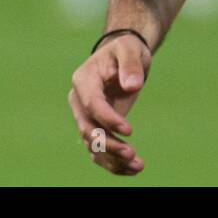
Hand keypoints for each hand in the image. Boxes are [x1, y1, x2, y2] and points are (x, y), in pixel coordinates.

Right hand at [68, 32, 150, 174]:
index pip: (92, 104)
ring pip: (92, 145)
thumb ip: (130, 65)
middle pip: (88, 129)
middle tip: (132, 154)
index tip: (130, 130)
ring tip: (138, 165)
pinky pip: (99, 150)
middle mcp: (79, 100)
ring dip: (112, 158)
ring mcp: (85, 116)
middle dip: (109, 144)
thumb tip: (132, 86)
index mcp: (83, 80)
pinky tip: (133, 168)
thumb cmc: (125, 49)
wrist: (123, 56)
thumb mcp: (130, 49)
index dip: (108, 119)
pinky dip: (113, 162)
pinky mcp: (96, 127)